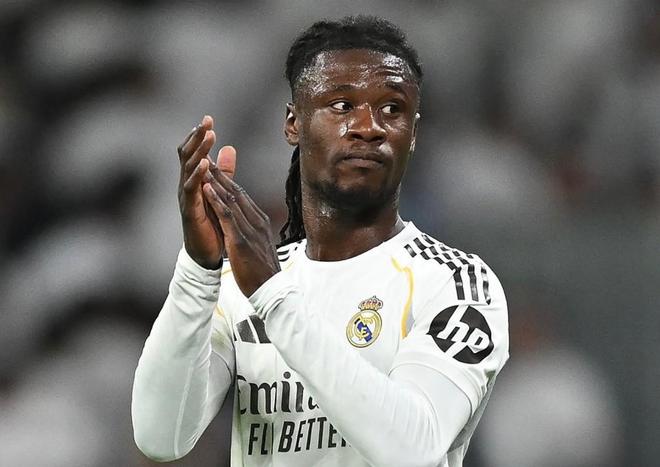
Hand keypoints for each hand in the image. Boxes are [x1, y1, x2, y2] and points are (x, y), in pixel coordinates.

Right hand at [177, 115, 236, 268]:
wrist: (207, 252)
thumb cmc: (212, 221)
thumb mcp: (219, 190)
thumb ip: (223, 170)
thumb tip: (229, 147)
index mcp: (194, 180)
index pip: (193, 153)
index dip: (198, 136)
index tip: (208, 119)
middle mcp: (186, 185)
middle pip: (187, 155)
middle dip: (197, 137)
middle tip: (207, 121)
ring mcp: (186, 198)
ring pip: (188, 169)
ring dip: (198, 151)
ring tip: (208, 136)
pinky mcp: (190, 211)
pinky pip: (191, 190)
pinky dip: (197, 175)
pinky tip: (205, 164)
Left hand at [202, 164, 280, 296]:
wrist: (272, 292)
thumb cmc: (263, 273)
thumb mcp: (258, 247)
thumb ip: (252, 233)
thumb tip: (246, 227)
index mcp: (260, 222)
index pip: (242, 197)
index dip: (228, 181)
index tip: (216, 168)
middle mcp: (256, 221)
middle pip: (237, 192)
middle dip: (221, 174)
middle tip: (208, 157)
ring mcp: (249, 230)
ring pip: (231, 199)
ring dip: (215, 181)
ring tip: (204, 165)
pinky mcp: (241, 240)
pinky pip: (227, 216)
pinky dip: (216, 200)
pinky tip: (206, 188)